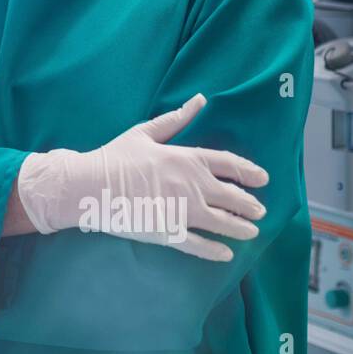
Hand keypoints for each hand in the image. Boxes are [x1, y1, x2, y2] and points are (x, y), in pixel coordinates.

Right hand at [16, 93, 269, 260]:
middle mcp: (192, 186)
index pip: (228, 164)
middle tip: (259, 211)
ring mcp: (183, 212)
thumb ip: (176, 119)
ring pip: (223, 222)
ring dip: (241, 228)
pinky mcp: (169, 233)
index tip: (263, 179)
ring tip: (251, 232)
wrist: (90, 186)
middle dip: (250, 205)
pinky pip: (200, 245)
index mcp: (187, 159)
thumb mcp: (145, 133)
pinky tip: (226, 254)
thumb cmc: (115, 157)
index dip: (249, 172)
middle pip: (232, 196)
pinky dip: (215, 250)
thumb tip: (199, 99)